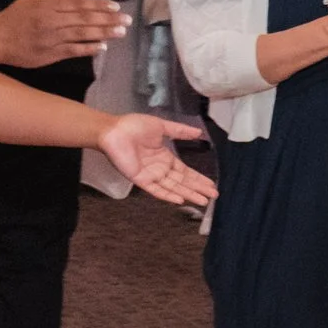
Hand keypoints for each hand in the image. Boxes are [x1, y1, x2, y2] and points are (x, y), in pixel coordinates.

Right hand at [0, 0, 126, 67]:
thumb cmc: (16, 17)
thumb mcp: (34, 0)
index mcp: (48, 6)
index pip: (78, 4)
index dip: (98, 5)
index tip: (116, 6)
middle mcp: (51, 20)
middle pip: (83, 18)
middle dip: (107, 19)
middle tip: (126, 20)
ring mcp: (50, 38)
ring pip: (80, 34)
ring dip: (102, 33)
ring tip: (120, 32)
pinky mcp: (49, 54)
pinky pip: (72, 51)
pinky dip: (88, 49)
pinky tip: (102, 47)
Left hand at [97, 115, 216, 207]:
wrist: (114, 131)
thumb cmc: (133, 126)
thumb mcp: (161, 126)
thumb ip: (180, 131)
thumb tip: (199, 132)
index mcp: (165, 157)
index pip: (185, 171)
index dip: (198, 178)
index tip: (211, 184)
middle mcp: (160, 169)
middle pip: (183, 182)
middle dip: (198, 189)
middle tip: (213, 196)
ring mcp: (150, 175)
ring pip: (173, 188)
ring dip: (188, 194)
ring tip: (203, 201)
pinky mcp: (140, 179)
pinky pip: (156, 190)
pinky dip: (168, 195)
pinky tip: (180, 200)